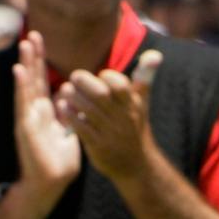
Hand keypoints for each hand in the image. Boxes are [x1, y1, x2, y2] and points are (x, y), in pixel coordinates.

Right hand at [10, 34, 79, 204]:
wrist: (49, 184)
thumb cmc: (58, 162)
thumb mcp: (68, 132)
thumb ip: (68, 113)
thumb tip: (68, 92)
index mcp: (45, 111)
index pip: (43, 80)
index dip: (42, 62)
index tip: (41, 41)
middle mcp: (34, 110)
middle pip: (34, 78)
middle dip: (34, 56)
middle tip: (33, 33)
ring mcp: (28, 117)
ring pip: (27, 85)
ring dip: (26, 64)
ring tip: (24, 44)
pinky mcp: (25, 127)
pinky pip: (22, 102)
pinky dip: (21, 85)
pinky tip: (18, 70)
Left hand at [55, 49, 160, 183]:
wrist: (136, 165)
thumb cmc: (134, 126)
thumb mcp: (141, 103)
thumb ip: (144, 77)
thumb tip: (155, 54)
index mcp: (132, 105)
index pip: (121, 86)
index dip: (109, 77)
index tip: (101, 74)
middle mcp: (122, 118)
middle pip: (101, 95)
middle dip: (84, 82)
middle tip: (74, 76)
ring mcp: (110, 133)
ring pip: (88, 110)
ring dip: (73, 97)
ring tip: (64, 90)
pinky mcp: (98, 147)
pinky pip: (81, 128)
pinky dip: (70, 115)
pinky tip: (63, 107)